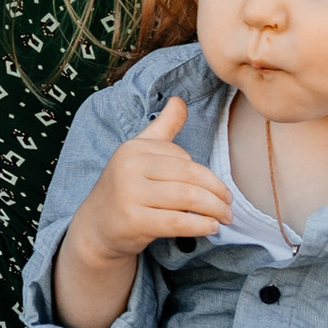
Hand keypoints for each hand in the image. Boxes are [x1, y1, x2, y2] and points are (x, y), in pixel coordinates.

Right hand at [70, 97, 231, 260]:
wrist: (97, 226)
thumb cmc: (125, 188)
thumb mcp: (139, 154)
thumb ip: (163, 127)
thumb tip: (179, 100)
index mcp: (134, 149)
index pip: (183, 158)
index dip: (205, 175)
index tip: (217, 189)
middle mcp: (129, 168)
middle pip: (188, 177)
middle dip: (216, 192)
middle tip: (229, 204)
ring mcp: (130, 194)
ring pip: (186, 198)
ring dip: (214, 209)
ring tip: (225, 217)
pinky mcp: (133, 221)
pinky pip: (177, 222)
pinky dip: (200, 225)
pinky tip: (211, 227)